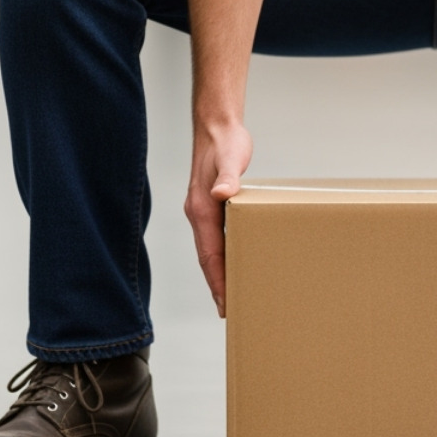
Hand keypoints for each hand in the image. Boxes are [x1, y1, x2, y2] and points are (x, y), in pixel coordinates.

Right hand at [184, 120, 253, 317]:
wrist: (218, 126)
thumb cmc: (226, 142)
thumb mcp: (230, 159)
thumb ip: (228, 177)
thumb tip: (222, 194)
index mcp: (202, 209)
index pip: (209, 255)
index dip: (217, 281)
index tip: (225, 303)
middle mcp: (199, 213)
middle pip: (208, 258)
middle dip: (217, 285)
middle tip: (230, 310)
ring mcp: (204, 210)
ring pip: (211, 249)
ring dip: (220, 272)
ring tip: (232, 293)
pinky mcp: (213, 204)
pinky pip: (217, 237)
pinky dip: (224, 253)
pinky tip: (236, 259)